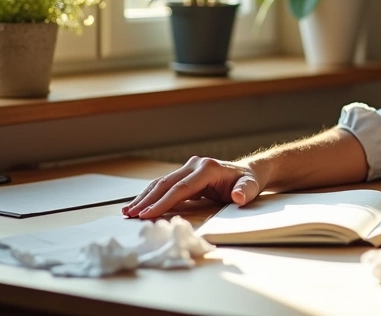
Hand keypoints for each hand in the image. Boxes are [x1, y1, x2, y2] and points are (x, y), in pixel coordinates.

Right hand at [122, 155, 262, 219]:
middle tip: (130, 215)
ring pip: (161, 182)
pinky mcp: (185, 174)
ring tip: (128, 211)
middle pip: (166, 184)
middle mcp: (195, 165)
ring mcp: (188, 167)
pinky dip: (151, 195)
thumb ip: (246, 191)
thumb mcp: (252, 187)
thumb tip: (239, 197)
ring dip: (144, 197)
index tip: (147, 214)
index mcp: (207, 169)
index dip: (163, 202)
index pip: (181, 188)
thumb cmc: (249, 182)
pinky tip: (139, 204)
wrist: (248, 172)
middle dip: (147, 200)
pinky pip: (165, 185)